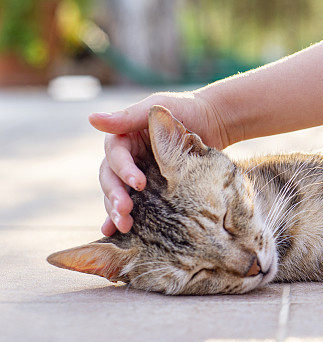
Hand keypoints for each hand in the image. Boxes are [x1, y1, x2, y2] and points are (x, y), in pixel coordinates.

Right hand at [89, 90, 228, 235]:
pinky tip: (115, 233)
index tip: (139, 183)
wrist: (213, 122)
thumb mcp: (157, 107)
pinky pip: (132, 204)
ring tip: (124, 226)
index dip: (124, 170)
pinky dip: (120, 218)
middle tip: (125, 211)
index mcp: (123, 139)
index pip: (116, 156)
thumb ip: (127, 116)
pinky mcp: (149, 190)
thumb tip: (91, 117)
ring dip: (116, 211)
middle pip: (111, 179)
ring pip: (117, 194)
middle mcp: (125, 159)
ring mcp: (136, 175)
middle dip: (115, 196)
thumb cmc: (185, 110)